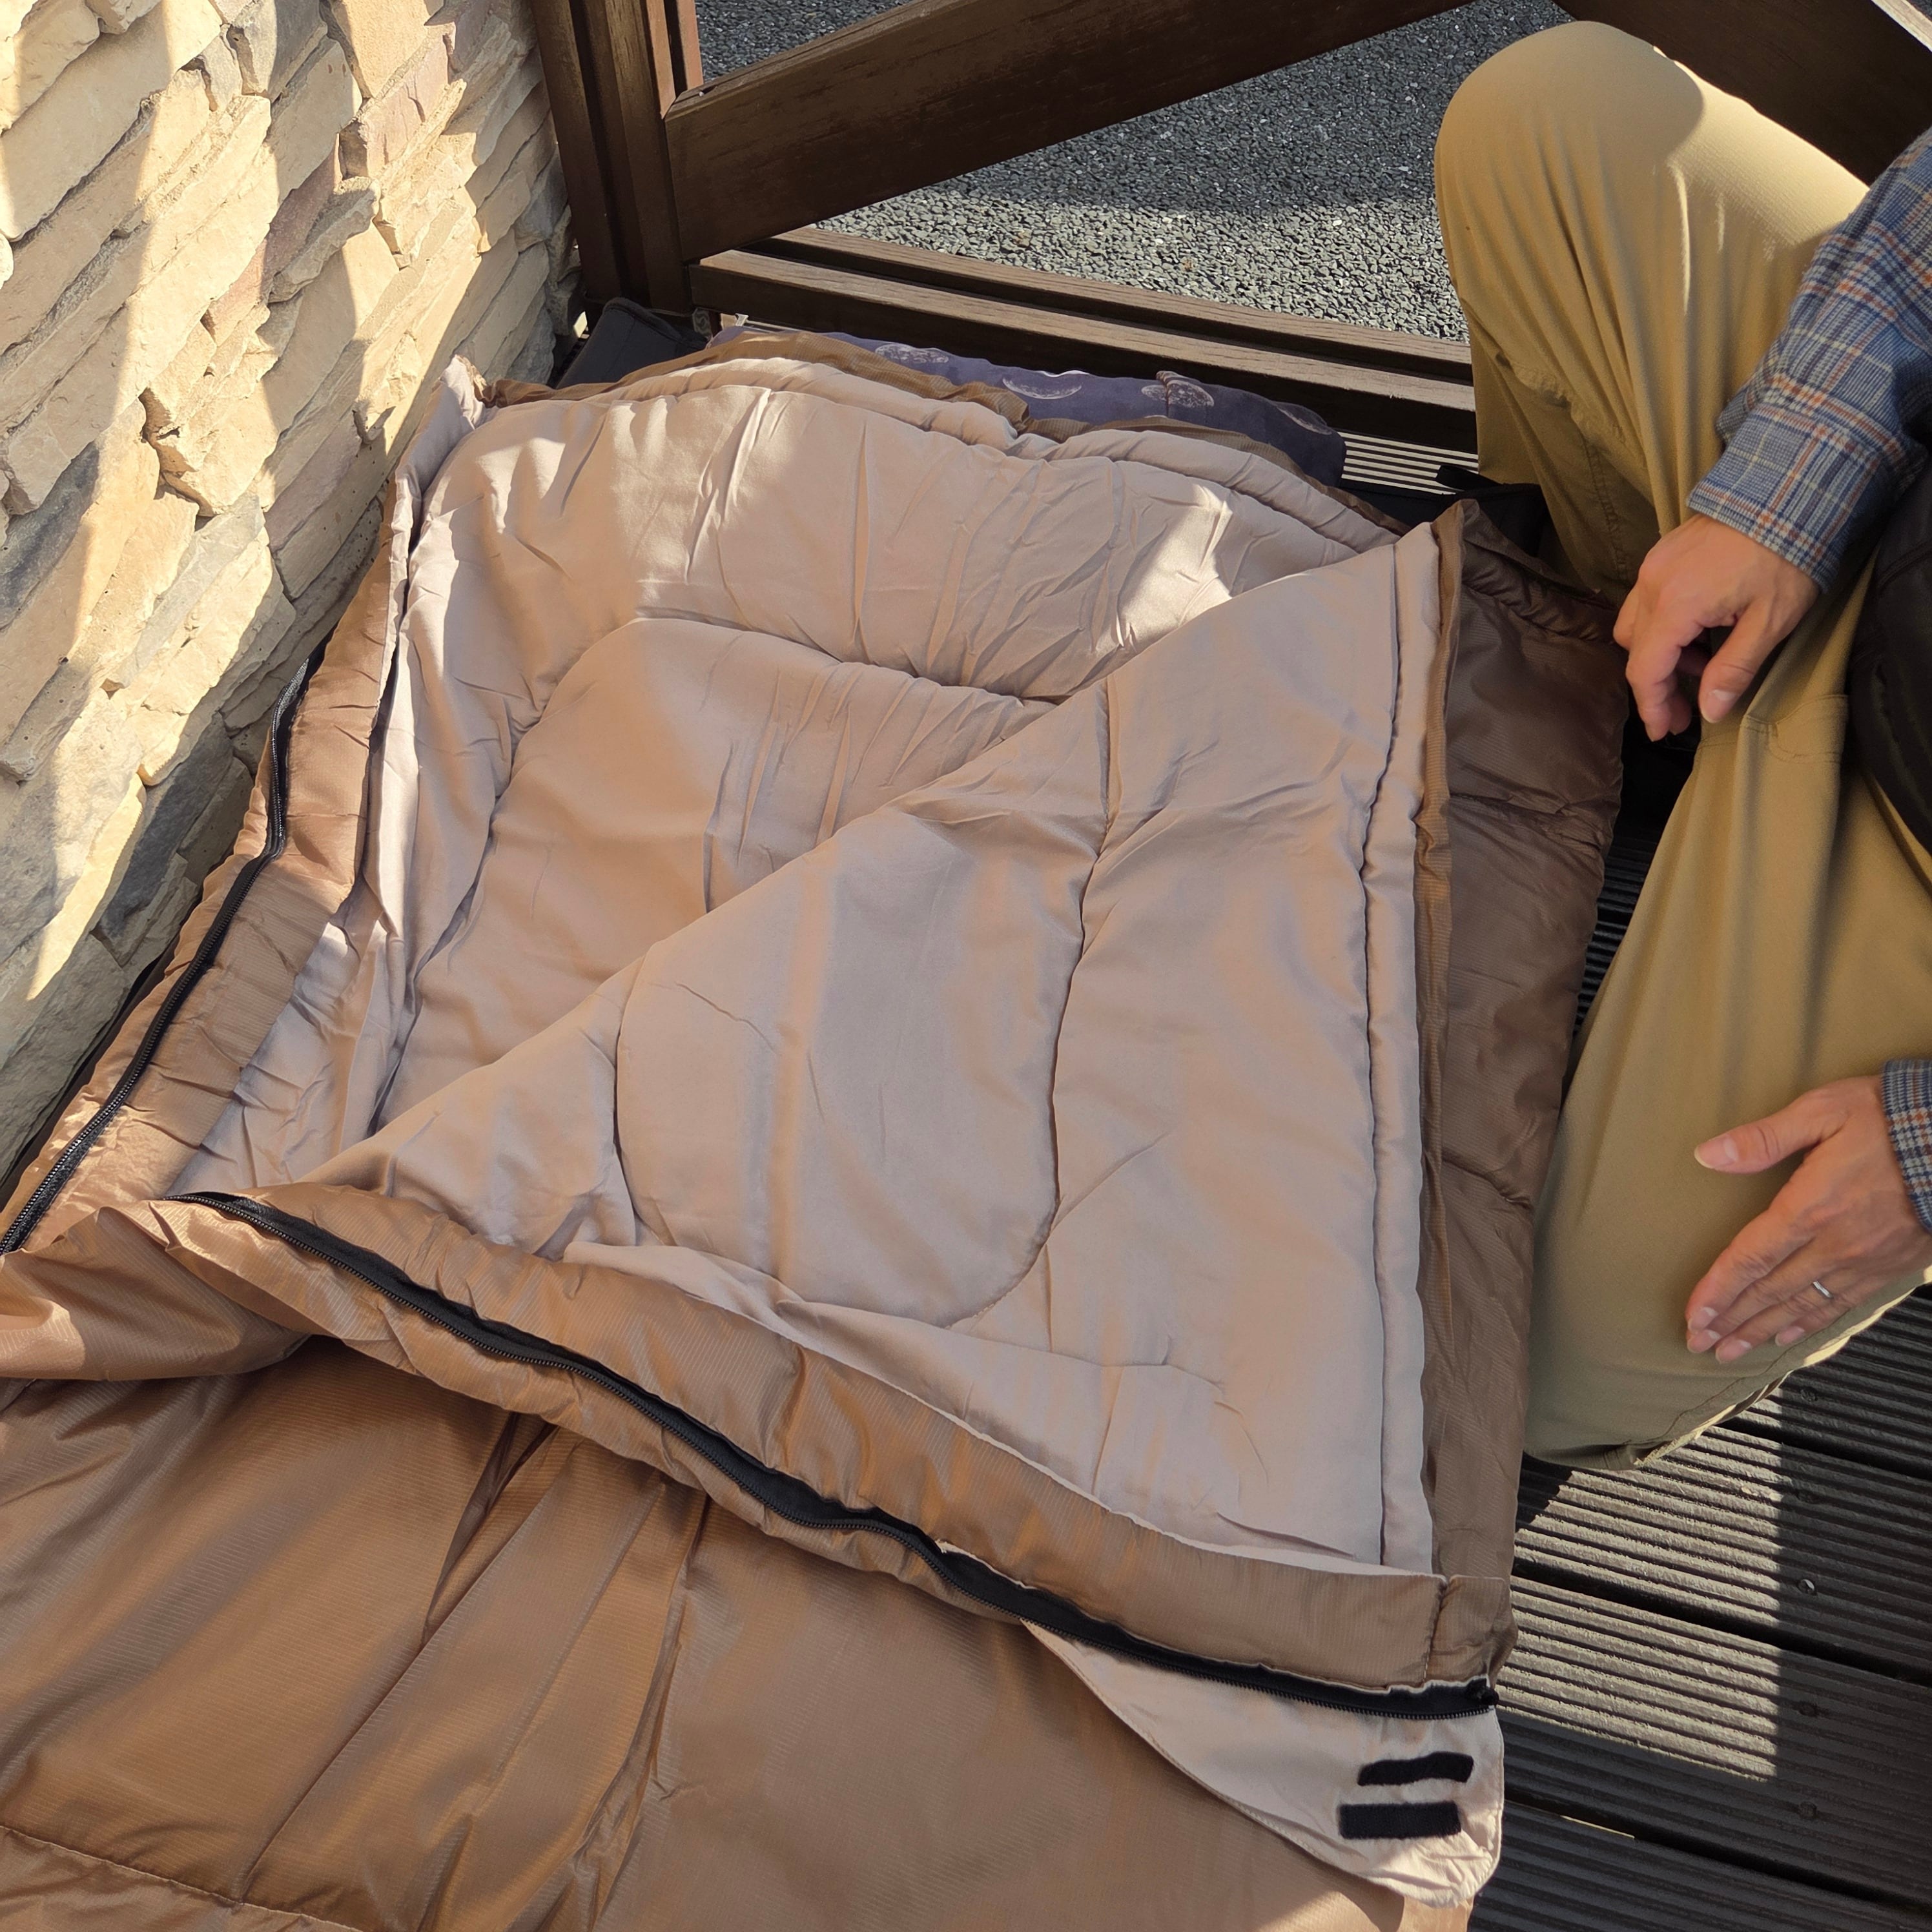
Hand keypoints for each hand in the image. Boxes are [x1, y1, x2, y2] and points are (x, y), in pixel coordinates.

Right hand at [1614, 515, 1818, 740]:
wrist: (1788, 490)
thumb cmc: (1785, 555)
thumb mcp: (1770, 621)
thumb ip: (1734, 669)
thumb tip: (1709, 711)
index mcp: (1676, 606)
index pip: (1646, 671)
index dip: (1651, 707)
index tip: (1664, 730)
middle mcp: (1652, 585)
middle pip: (1634, 650)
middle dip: (1656, 683)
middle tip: (1686, 705)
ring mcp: (1654, 565)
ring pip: (1635, 625)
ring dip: (1660, 653)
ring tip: (1702, 662)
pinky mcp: (1662, 553)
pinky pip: (1647, 600)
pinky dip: (1665, 625)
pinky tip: (1700, 630)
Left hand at [1686, 1077, 1931, 1363]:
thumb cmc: (1890, 1119)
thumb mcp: (1822, 1112)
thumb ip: (1763, 1138)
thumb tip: (1707, 1154)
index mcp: (1809, 1207)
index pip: (1750, 1260)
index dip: (1717, 1291)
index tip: (1693, 1317)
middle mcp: (1834, 1244)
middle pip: (1770, 1291)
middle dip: (1730, 1320)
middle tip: (1698, 1343)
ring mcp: (1864, 1260)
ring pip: (1802, 1305)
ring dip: (1762, 1331)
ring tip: (1730, 1352)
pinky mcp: (1891, 1266)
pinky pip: (1842, 1304)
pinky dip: (1810, 1324)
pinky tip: (1788, 1336)